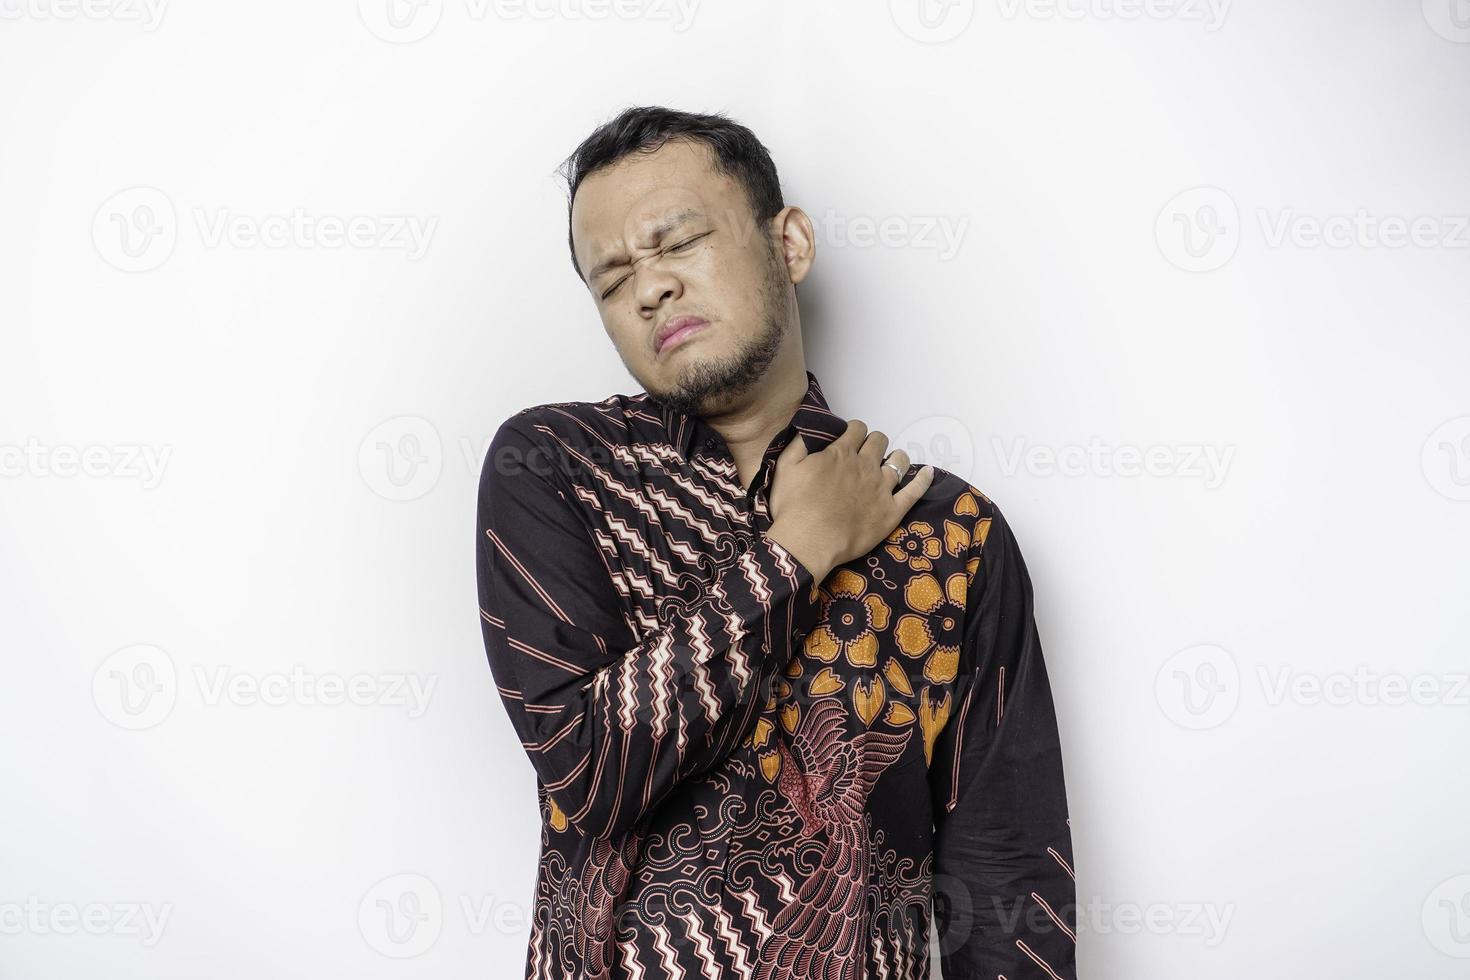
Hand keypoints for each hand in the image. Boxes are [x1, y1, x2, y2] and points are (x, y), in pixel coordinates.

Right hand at [764, 419, 933, 581]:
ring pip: (898, 461)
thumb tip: (807, 429)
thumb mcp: (785, 468)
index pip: (856, 429)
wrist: (808, 541)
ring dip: (896, 457)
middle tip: (869, 452)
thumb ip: (797, 444)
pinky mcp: (891, 511)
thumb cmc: (793, 507)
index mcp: (840, 453)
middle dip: (875, 442)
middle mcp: (864, 465)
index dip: (855, 430)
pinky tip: (927, 473)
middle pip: (879, 441)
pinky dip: (922, 480)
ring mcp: (881, 488)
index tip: (852, 438)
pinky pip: (914, 491)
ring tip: (893, 461)